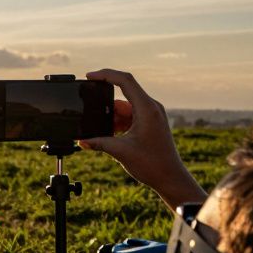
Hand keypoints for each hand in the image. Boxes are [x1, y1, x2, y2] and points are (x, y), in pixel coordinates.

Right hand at [80, 69, 202, 206]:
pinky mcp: (150, 123)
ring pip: (124, 107)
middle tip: (91, 114)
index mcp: (147, 109)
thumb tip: (81, 140)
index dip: (105, 74)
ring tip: (104, 132)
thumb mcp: (120, 151)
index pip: (125, 81)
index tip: (89, 76)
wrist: (171, 178)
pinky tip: (111, 134)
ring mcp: (151, 115)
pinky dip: (118, 122)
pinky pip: (130, 115)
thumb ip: (98, 143)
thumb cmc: (153, 164)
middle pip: (123, 94)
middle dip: (105, 104)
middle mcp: (151, 108)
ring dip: (112, 116)